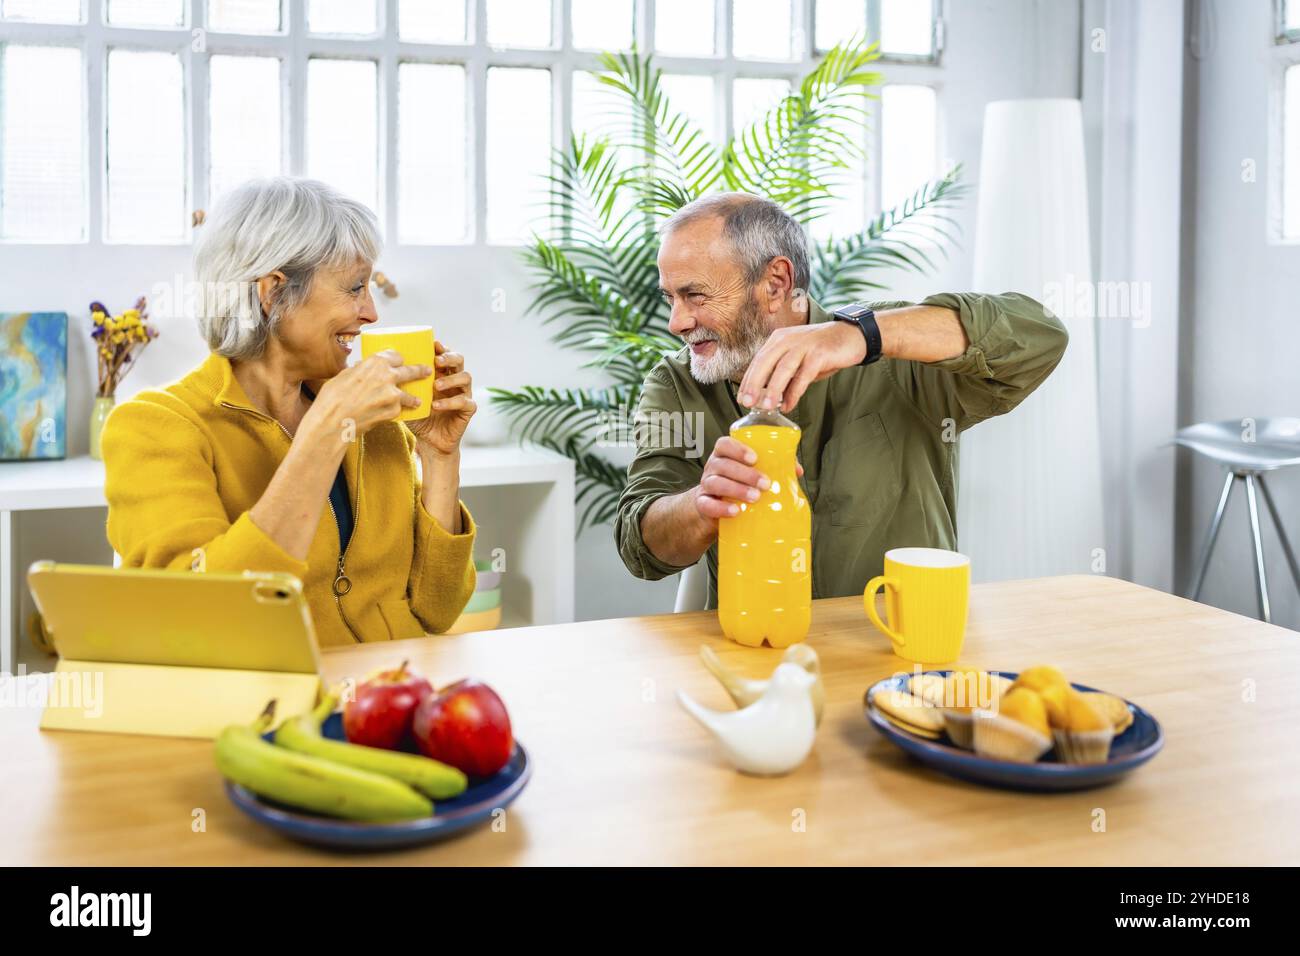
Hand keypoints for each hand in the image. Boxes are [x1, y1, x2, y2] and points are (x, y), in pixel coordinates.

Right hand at [307, 350, 428, 443]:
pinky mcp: (393, 411)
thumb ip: (359, 370)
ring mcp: (393, 395)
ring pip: (409, 395)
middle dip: (420, 371)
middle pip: (410, 371)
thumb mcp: (344, 375)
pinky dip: (395, 412)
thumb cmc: (332, 397)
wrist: (333, 421)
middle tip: (427, 371)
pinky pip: (398, 410)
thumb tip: (361, 367)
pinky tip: (393, 415)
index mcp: (375, 362)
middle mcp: (387, 376)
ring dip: (413, 398)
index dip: (398, 360)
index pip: (396, 356)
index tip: (400, 362)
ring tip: (418, 401)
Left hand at [408, 341, 475, 455]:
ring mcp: (463, 394)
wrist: (429, 442)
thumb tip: (379, 370)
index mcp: (441, 374)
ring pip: (466, 377)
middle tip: (437, 361)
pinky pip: (465, 402)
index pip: (444, 354)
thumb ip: (401, 385)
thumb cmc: (418, 417)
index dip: (441, 347)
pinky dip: (450, 402)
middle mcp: (454, 381)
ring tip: (436, 385)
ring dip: (451, 378)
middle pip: (459, 360)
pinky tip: (436, 406)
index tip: (433, 344)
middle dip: (449, 357)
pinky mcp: (467, 410)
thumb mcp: (407, 398)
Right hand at [693, 436, 803, 522]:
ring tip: (754, 497)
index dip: (738, 449)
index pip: (724, 444)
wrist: (714, 510)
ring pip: (715, 483)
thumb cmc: (738, 486)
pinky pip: (707, 504)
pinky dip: (721, 508)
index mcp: (724, 456)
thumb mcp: (752, 474)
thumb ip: (773, 468)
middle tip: (765, 483)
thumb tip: (796, 470)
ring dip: (736, 489)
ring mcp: (705, 486)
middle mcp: (713, 468)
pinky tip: (736, 511)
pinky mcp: (702, 504)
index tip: (754, 458)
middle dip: (745, 473)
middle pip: (723, 465)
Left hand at [737, 320, 865, 412]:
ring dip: (773, 389)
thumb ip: (783, 374)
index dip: (748, 380)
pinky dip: (795, 392)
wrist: (851, 336)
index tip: (741, 398)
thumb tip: (768, 397)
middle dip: (754, 384)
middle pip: (765, 362)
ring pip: (783, 368)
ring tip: (767, 406)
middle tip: (747, 403)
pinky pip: (803, 375)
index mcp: (779, 339)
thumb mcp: (798, 360)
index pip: (758, 360)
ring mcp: (804, 345)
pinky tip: (789, 404)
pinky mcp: (819, 353)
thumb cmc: (822, 351)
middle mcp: (788, 339)